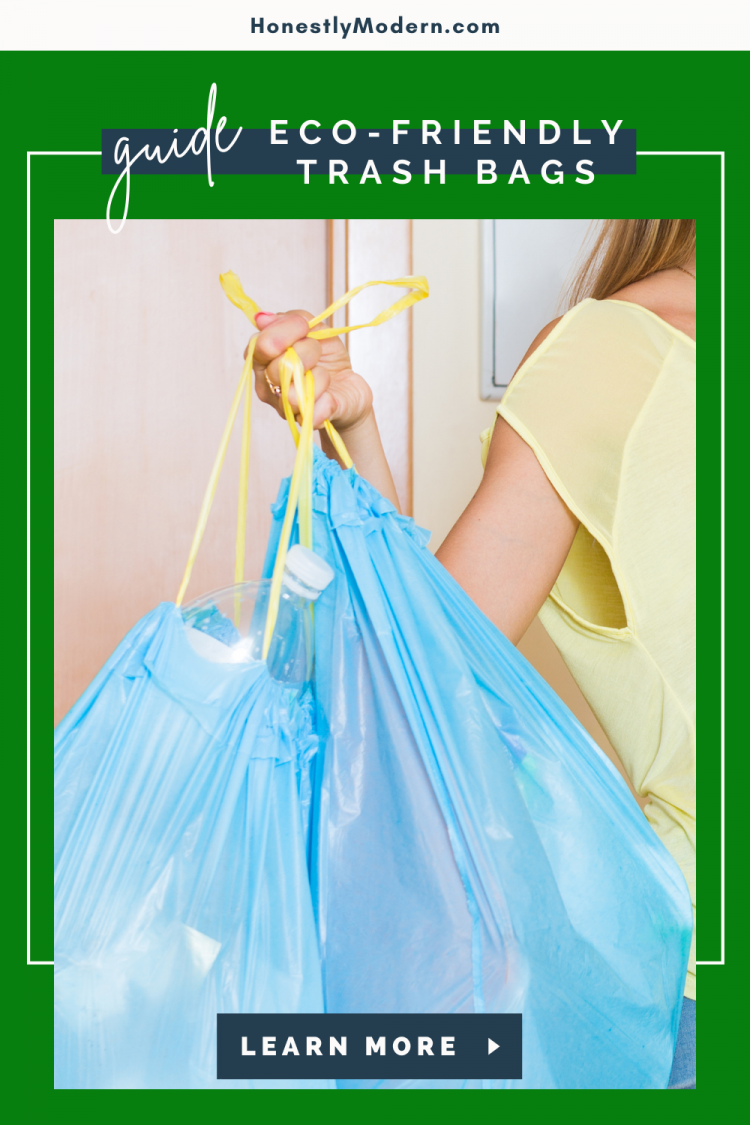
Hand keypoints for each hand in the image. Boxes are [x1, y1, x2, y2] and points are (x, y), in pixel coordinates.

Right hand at [248, 311, 373, 432]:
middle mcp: (267, 386)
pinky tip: (330, 396)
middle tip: (317, 351)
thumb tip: (264, 318)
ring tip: (326, 375)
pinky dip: (327, 400)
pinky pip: (314, 411)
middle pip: (276, 368)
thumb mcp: (316, 331)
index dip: (283, 332)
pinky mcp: (308, 421)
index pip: (259, 346)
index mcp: (264, 360)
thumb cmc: (328, 359)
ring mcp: (284, 407)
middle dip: (306, 351)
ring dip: (319, 377)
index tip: (305, 326)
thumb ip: (292, 321)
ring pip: (293, 392)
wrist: (349, 388)